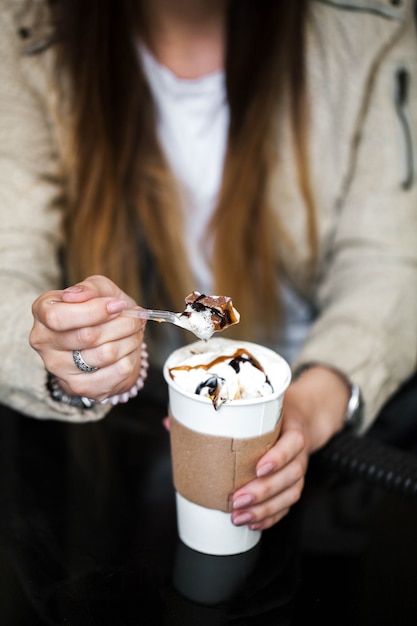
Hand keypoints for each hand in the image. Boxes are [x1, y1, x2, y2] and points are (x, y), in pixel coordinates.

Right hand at [30, 275, 145, 400]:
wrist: (106, 340)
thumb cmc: (100, 311)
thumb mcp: (98, 290)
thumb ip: (90, 288)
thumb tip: (77, 295)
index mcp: (43, 312)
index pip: (58, 317)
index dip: (94, 311)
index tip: (118, 305)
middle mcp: (43, 342)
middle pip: (87, 337)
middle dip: (122, 324)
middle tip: (136, 318)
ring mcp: (59, 368)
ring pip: (105, 354)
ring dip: (130, 340)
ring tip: (134, 332)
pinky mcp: (80, 387)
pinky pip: (117, 372)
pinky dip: (131, 358)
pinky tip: (128, 350)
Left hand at [231, 366, 348, 529]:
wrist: (301, 418)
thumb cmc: (271, 412)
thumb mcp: (255, 403)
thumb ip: (219, 413)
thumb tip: (173, 423)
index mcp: (292, 427)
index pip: (292, 443)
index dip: (278, 457)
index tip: (258, 467)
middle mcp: (299, 452)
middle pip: (291, 475)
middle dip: (264, 491)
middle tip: (237, 499)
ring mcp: (298, 470)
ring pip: (290, 494)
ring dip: (265, 509)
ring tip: (239, 516)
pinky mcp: (293, 485)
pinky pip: (287, 506)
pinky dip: (272, 517)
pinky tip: (253, 524)